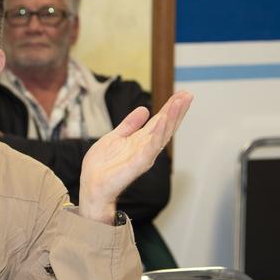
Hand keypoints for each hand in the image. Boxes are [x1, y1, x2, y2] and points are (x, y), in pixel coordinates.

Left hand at [78, 91, 192, 223]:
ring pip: (162, 134)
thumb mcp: (115, 137)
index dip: (170, 108)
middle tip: (188, 95)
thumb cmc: (102, 166)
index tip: (182, 94)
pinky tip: (162, 121)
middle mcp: (146, 147)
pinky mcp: (137, 164)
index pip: (160, 121)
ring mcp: (144, 156)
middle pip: (166, 126)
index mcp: (141, 140)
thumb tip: (144, 109)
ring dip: (171, 118)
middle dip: (177, 110)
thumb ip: (130, 125)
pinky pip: (150, 147)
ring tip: (179, 103)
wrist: (91, 186)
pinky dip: (157, 134)